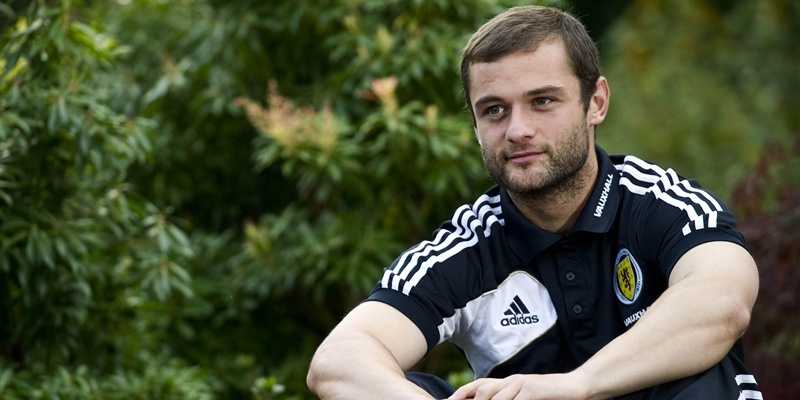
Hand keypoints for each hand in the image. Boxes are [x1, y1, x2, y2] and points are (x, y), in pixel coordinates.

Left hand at [446, 373, 590, 399]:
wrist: (577, 385)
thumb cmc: (550, 394)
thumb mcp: (527, 396)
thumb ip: (511, 399)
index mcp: (509, 382)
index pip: (480, 384)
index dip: (463, 392)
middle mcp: (512, 381)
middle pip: (483, 390)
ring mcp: (522, 384)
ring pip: (495, 397)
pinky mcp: (532, 390)